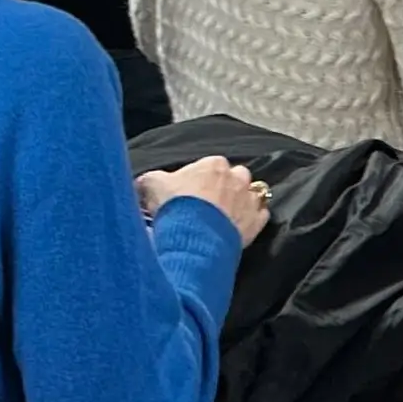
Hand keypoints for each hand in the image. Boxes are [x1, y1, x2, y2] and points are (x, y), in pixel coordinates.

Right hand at [139, 157, 270, 244]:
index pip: (210, 166)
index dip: (199, 180)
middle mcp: (236, 177)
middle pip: (234, 177)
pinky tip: (239, 226)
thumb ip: (150, 180)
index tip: (190, 193)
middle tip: (208, 204)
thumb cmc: (175, 207)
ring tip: (226, 215)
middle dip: (224, 188)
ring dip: (242, 201)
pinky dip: (252, 219)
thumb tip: (142, 182)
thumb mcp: (152, 186)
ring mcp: (249, 200)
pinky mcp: (256, 222)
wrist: (193, 237)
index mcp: (213, 164)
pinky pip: (261, 215)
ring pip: (251, 194)